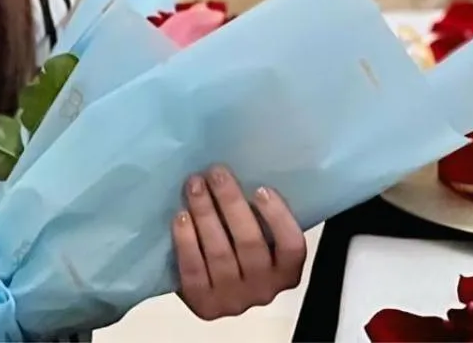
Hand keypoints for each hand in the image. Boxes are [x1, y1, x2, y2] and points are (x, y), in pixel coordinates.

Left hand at [172, 166, 306, 320]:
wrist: (212, 290)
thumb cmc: (239, 248)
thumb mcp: (261, 237)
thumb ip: (261, 217)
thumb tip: (248, 166)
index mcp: (286, 272)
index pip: (291, 246)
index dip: (278, 217)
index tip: (261, 189)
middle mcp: (264, 290)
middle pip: (249, 243)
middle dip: (231, 203)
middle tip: (216, 173)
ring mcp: (234, 300)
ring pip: (220, 254)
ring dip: (205, 214)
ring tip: (195, 186)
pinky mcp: (204, 305)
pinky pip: (194, 270)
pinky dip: (187, 242)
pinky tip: (181, 217)